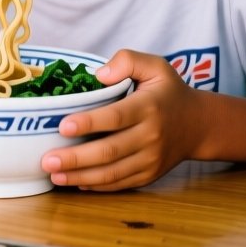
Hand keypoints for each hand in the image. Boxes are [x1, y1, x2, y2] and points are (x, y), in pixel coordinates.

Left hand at [41, 49, 204, 191]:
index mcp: (149, 107)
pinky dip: (96, 186)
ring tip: (54, 174)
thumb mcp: (155, 66)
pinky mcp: (148, 175)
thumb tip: (100, 75)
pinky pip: (119, 183)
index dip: (89, 122)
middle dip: (76, 158)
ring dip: (80, 176)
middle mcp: (150, 136)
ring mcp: (150, 159)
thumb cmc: (168, 92)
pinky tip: (74, 182)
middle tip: (47, 159)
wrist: (198, 125)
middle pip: (109, 151)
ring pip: (112, 173)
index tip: (63, 126)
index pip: (116, 117)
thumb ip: (128, 60)